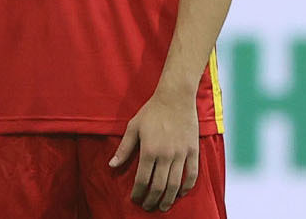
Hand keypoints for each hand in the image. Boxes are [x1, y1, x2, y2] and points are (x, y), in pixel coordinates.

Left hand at [110, 88, 199, 211]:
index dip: (138, 192)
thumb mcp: (133, 127)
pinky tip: (180, 194)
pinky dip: (186, 188)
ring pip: (175, 185)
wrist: (175, 99)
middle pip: (159, 186)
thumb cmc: (151, 112)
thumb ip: (124, 148)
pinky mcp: (193, 152)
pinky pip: (192, 175)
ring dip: (168, 199)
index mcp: (149, 150)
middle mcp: (166, 155)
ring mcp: (182, 155)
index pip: (142, 179)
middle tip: (148, 207)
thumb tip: (112, 165)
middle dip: (152, 200)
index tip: (134, 199)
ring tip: (162, 207)